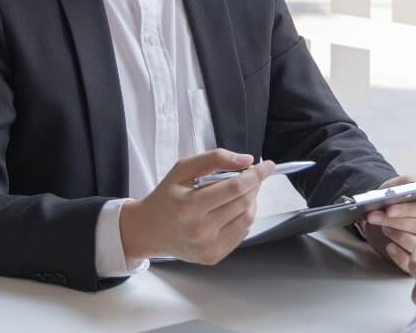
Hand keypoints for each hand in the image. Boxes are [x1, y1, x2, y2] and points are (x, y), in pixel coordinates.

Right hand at [119, 149, 273, 264]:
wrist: (149, 230)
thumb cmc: (166, 197)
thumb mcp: (183, 169)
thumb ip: (215, 159)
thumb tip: (246, 160)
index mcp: (189, 206)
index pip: (235, 188)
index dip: (255, 175)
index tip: (267, 165)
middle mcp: (200, 230)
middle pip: (244, 203)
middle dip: (254, 185)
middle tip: (251, 175)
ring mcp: (208, 247)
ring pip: (247, 218)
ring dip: (251, 201)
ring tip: (240, 192)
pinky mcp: (213, 257)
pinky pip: (241, 233)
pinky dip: (243, 217)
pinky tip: (232, 209)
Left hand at [362, 175, 415, 274]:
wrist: (384, 211)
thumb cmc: (396, 198)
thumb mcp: (399, 185)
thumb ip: (407, 182)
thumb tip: (413, 185)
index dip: (408, 209)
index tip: (390, 209)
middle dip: (396, 221)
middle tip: (374, 216)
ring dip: (397, 236)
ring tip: (383, 227)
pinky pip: (410, 262)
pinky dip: (399, 255)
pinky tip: (389, 246)